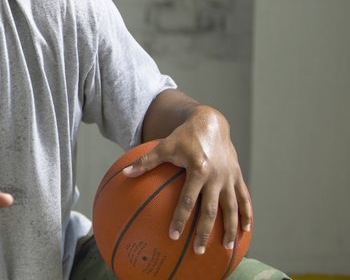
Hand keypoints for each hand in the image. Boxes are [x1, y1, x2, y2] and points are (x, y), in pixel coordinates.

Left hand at [123, 106, 251, 254]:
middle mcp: (216, 176)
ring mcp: (229, 177)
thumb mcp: (164, 146)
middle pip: (211, 210)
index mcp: (198, 169)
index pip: (188, 200)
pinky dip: (247, 213)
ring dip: (231, 228)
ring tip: (228, 247)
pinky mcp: (237, 176)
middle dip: (205, 231)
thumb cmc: (184, 136)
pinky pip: (244, 197)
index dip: (181, 219)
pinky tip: (247, 229)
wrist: (211, 123)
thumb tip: (125, 174)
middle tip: (198, 250)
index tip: (174, 236)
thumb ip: (146, 162)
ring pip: (232, 207)